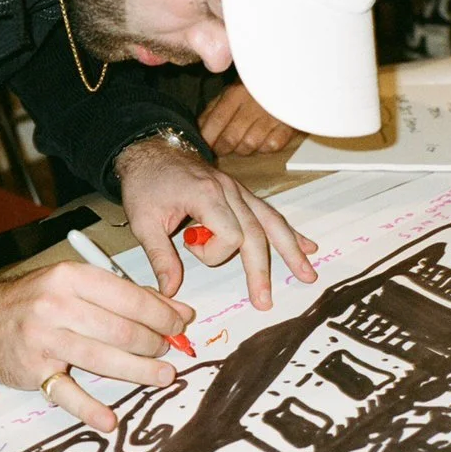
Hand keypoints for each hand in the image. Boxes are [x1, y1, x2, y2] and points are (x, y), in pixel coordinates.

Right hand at [0, 264, 193, 431]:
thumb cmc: (38, 299)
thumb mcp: (77, 284)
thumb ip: (127, 296)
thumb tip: (179, 312)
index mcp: (71, 278)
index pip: (128, 297)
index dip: (160, 314)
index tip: (180, 325)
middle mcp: (55, 306)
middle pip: (118, 329)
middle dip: (152, 343)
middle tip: (169, 352)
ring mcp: (42, 340)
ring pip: (101, 359)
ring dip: (138, 371)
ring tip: (163, 376)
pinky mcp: (33, 371)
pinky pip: (66, 394)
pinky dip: (89, 410)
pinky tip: (109, 421)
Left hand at [115, 137, 317, 311]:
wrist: (151, 151)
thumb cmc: (147, 181)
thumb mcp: (143, 220)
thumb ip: (160, 256)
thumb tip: (171, 289)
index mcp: (206, 194)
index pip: (230, 235)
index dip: (212, 253)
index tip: (190, 246)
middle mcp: (228, 191)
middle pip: (256, 234)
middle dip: (261, 270)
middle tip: (264, 300)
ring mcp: (237, 191)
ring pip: (271, 222)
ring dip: (290, 250)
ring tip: (306, 273)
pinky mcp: (239, 194)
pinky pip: (268, 213)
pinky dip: (287, 231)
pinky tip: (306, 245)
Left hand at [198, 82, 299, 155]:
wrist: (292, 78)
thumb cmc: (257, 87)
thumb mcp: (233, 90)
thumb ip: (214, 108)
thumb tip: (200, 128)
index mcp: (236, 93)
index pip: (215, 121)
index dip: (207, 138)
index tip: (204, 145)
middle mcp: (253, 105)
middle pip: (230, 138)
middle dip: (222, 149)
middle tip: (221, 149)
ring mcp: (272, 116)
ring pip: (249, 146)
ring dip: (242, 149)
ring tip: (242, 142)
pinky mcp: (288, 126)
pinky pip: (270, 147)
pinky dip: (264, 147)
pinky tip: (262, 139)